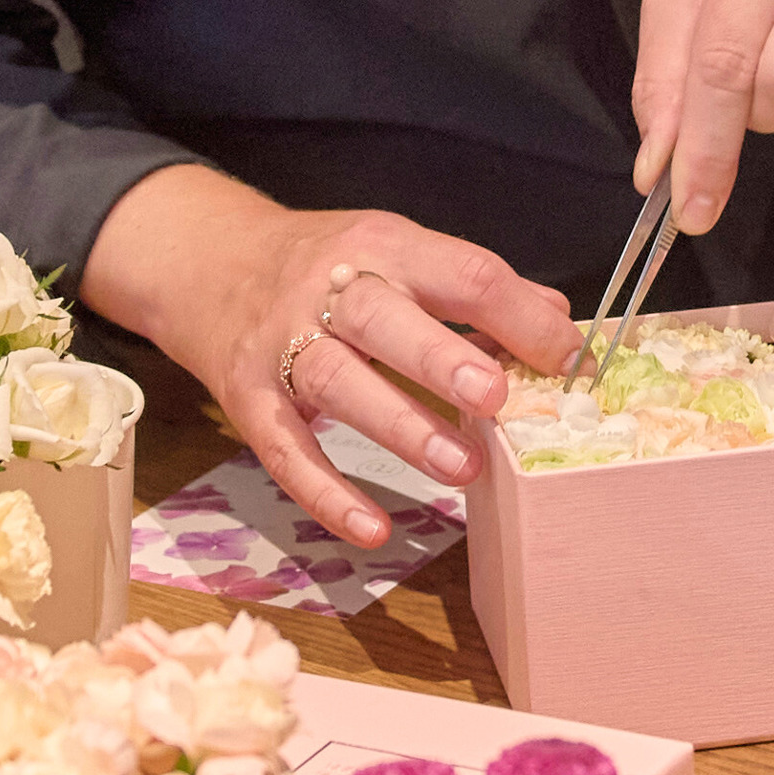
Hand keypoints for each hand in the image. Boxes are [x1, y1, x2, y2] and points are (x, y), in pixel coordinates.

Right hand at [83, 168, 577, 548]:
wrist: (208, 263)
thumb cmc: (326, 267)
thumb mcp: (398, 252)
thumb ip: (475, 291)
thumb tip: (560, 325)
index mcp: (384, 246)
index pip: (459, 271)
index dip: (515, 315)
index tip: (566, 357)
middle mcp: (329, 288)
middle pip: (384, 318)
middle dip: (441, 358)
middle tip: (494, 399)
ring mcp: (282, 344)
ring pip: (338, 381)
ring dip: (400, 425)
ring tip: (461, 467)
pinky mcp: (247, 398)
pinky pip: (286, 450)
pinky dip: (326, 492)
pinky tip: (372, 528)